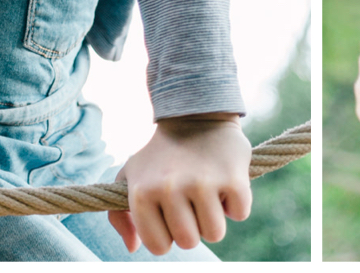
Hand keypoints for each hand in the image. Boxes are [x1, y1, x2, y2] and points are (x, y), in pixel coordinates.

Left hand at [108, 114, 250, 253]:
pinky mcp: (233, 177)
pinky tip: (226, 183)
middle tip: (193, 204)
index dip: (168, 235)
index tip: (171, 217)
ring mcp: (203, 183)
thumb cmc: (160, 153)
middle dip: (193, 228)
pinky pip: (240, 213)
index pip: (159, 246)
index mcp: (142, 193)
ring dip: (215, 218)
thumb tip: (133, 248)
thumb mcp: (130, 176)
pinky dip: (236, 203)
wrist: (197, 112)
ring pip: (215, 233)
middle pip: (189, 242)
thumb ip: (119, 216)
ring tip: (209, 194)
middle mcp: (170, 189)